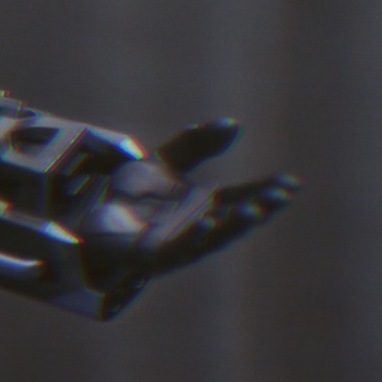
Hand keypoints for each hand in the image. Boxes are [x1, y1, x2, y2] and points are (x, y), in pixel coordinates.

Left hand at [82, 119, 299, 284]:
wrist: (89, 216)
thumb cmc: (132, 194)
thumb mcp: (164, 161)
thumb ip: (195, 143)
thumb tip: (234, 124)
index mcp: (205, 206)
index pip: (242, 197)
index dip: (267, 190)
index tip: (292, 182)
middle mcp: (198, 228)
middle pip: (235, 219)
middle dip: (259, 208)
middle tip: (281, 195)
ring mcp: (179, 245)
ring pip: (213, 238)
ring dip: (235, 225)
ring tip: (255, 210)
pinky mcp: (154, 258)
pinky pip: (178, 248)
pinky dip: (194, 237)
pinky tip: (206, 222)